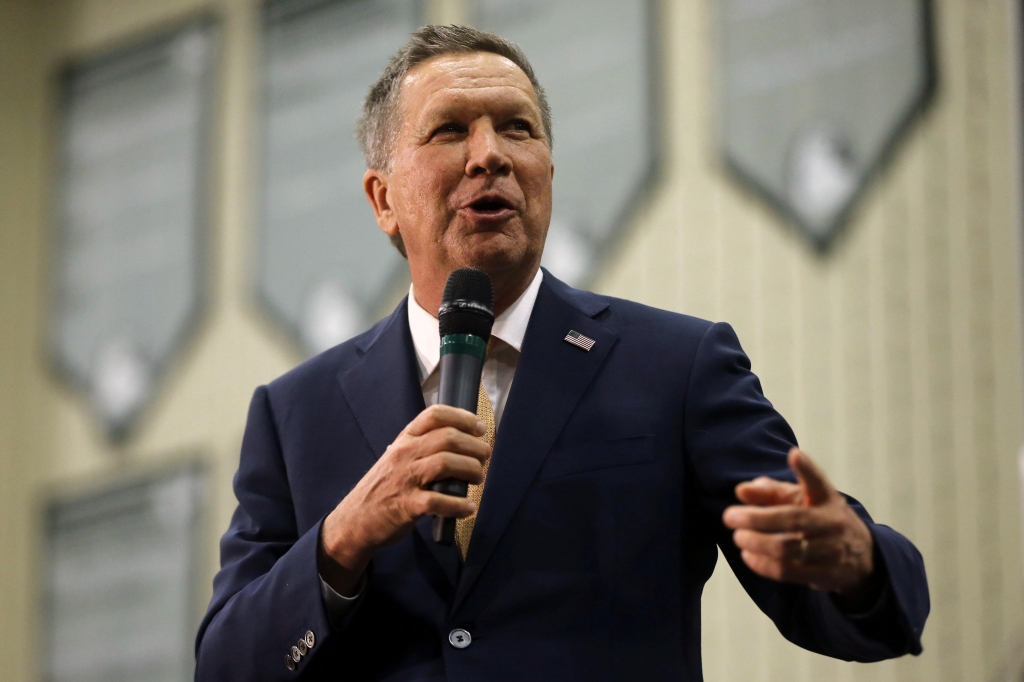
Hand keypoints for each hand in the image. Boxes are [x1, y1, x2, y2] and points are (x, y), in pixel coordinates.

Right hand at [319, 405, 489, 594]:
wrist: (355, 520)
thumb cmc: (384, 487)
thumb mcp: (398, 458)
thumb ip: (423, 447)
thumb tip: (463, 442)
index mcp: (404, 439)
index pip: (434, 415)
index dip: (462, 417)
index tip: (479, 427)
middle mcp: (404, 454)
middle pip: (447, 438)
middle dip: (474, 447)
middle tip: (484, 457)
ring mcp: (405, 479)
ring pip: (446, 463)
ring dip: (471, 470)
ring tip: (478, 479)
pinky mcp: (406, 505)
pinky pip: (439, 501)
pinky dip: (459, 505)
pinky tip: (468, 508)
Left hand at [722, 448, 874, 598]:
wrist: (861, 556)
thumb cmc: (820, 519)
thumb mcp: (801, 500)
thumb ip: (771, 492)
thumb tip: (741, 491)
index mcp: (826, 498)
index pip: (818, 481)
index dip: (807, 468)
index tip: (794, 454)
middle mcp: (832, 522)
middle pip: (792, 519)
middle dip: (755, 518)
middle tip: (729, 517)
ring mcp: (831, 550)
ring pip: (786, 548)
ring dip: (755, 543)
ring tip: (738, 537)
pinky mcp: (825, 575)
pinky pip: (787, 572)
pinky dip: (762, 564)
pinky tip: (748, 555)